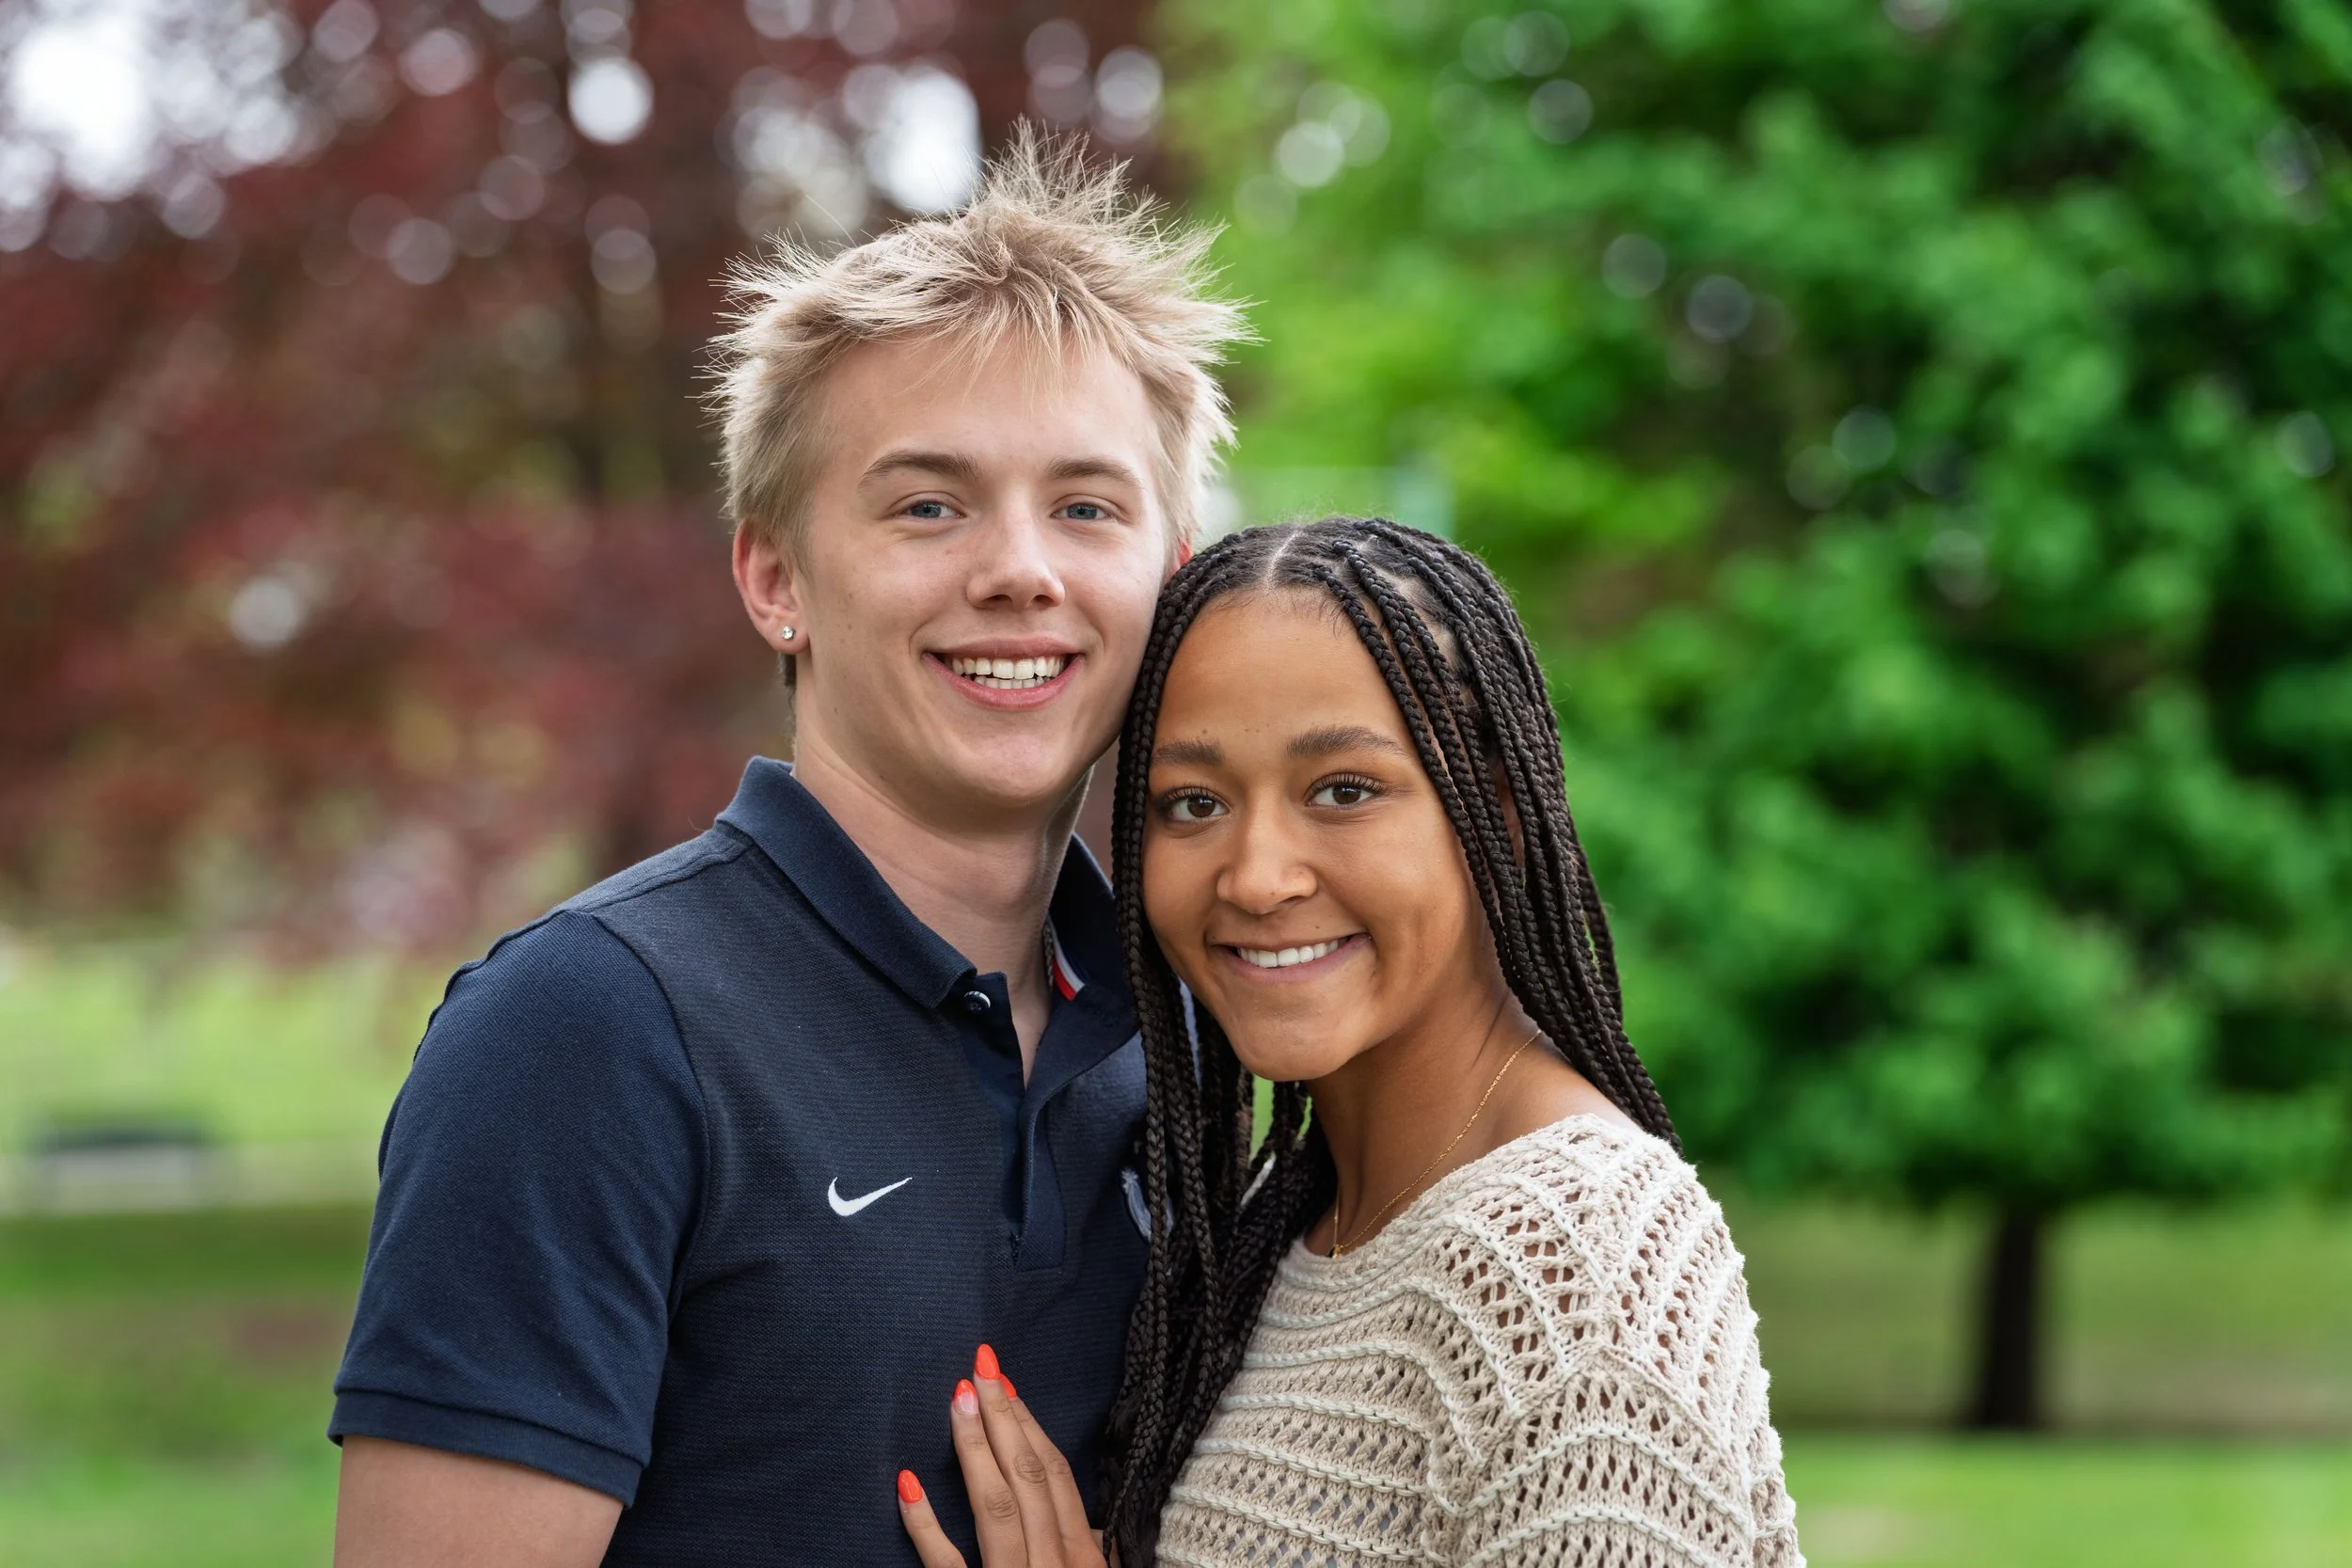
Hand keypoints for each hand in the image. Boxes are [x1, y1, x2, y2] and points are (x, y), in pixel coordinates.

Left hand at [897, 1346, 1105, 1567]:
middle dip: (1003, 1417)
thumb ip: (1093, 1551)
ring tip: (958, 1399)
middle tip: (981, 1368)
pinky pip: (945, 1563)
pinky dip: (924, 1523)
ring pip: (995, 1507)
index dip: (1030, 1426)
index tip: (1006, 1385)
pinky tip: (908, 1483)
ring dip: (974, 1448)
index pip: (1055, 1476)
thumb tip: (1091, 1523)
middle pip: (1027, 1477)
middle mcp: (1051, 1563)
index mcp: (1082, 1556)